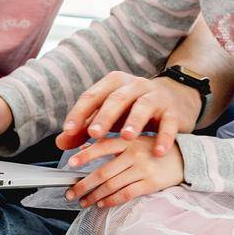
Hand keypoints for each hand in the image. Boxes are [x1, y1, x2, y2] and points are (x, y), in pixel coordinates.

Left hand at [56, 71, 200, 157]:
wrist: (173, 99)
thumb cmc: (132, 109)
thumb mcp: (108, 115)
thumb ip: (85, 128)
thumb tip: (61, 142)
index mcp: (114, 83)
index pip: (93, 95)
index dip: (80, 112)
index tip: (69, 130)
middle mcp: (134, 85)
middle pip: (117, 98)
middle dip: (105, 115)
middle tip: (94, 133)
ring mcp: (156, 96)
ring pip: (143, 106)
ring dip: (134, 121)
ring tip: (126, 136)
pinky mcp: (173, 111)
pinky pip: (169, 122)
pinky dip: (164, 137)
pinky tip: (157, 151)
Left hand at [64, 134, 184, 207]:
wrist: (185, 158)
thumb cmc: (154, 148)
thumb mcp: (134, 139)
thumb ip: (111, 143)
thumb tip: (84, 147)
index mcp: (128, 140)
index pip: (101, 146)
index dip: (85, 156)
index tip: (70, 164)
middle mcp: (134, 153)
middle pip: (103, 172)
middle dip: (83, 184)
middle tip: (71, 193)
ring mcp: (143, 169)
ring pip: (112, 185)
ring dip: (94, 196)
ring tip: (83, 201)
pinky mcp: (151, 183)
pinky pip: (126, 194)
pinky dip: (111, 201)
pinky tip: (101, 204)